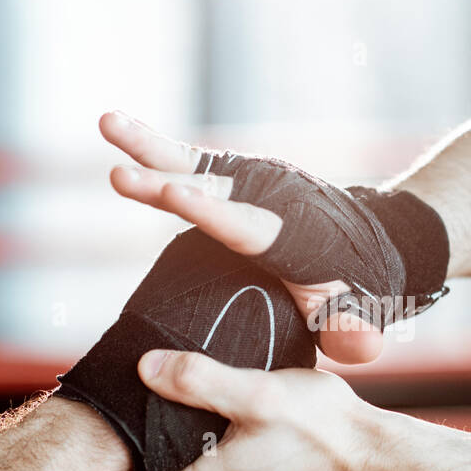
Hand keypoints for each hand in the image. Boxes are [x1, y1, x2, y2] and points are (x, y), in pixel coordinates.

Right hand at [98, 110, 385, 364]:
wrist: (364, 241)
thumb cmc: (352, 287)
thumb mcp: (359, 314)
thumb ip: (354, 332)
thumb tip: (363, 347)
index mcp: (290, 237)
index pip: (245, 226)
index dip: (212, 213)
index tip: (175, 196)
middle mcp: (265, 201)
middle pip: (208, 192)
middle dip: (166, 185)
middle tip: (121, 177)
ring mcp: (246, 185)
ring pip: (191, 166)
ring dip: (147, 149)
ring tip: (106, 124)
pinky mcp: (229, 176)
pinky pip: (185, 159)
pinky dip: (150, 143)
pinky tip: (109, 122)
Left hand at [108, 349, 377, 470]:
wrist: (378, 457)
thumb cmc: (323, 430)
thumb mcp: (254, 393)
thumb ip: (196, 380)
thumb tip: (146, 367)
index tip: (105, 448)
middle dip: (150, 457)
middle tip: (152, 409)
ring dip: (188, 453)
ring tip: (198, 408)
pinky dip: (217, 455)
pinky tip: (234, 421)